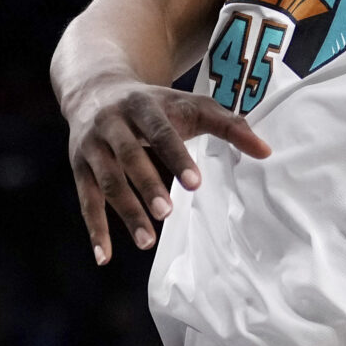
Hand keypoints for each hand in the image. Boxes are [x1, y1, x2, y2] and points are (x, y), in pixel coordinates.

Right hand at [66, 78, 270, 263]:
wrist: (95, 88)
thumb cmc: (153, 104)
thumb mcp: (188, 105)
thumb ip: (227, 125)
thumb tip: (266, 151)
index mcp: (142, 105)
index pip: (160, 132)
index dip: (176, 156)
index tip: (195, 183)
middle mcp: (111, 123)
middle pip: (128, 155)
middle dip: (145, 185)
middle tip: (166, 213)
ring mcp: (91, 146)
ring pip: (106, 182)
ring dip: (125, 212)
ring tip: (148, 241)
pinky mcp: (79, 167)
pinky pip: (86, 201)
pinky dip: (95, 230)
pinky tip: (105, 257)